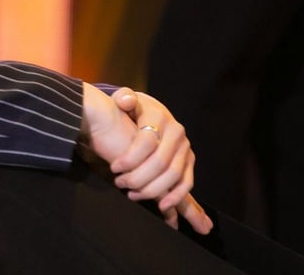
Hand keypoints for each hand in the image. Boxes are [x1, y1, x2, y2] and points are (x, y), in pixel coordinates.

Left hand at [80, 84, 212, 233]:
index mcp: (159, 116)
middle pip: (160, 162)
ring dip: (152, 190)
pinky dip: (175, 196)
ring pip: (173, 175)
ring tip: (132, 194)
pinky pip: (186, 182)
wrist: (150, 113)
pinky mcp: (189, 161)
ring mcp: (185, 147)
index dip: (129, 158)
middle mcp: (176, 132)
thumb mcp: (125, 99)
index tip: (114, 167)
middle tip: (120, 183)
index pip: (146, 142)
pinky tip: (161, 205)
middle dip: (138, 177)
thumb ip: (123, 97)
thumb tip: (125, 100)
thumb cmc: (133, 110)